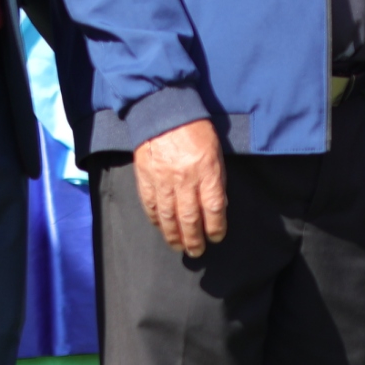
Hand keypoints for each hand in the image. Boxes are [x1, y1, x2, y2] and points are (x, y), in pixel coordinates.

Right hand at [133, 119, 226, 256]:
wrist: (163, 112)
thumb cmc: (195, 130)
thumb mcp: (216, 152)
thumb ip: (216, 179)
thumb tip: (218, 206)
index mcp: (206, 170)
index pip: (213, 208)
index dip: (216, 226)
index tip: (217, 237)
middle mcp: (184, 179)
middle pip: (190, 218)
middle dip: (194, 239)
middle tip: (197, 252)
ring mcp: (162, 180)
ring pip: (168, 216)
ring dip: (174, 235)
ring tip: (179, 247)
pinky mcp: (145, 178)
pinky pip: (151, 205)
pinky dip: (156, 220)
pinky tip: (161, 228)